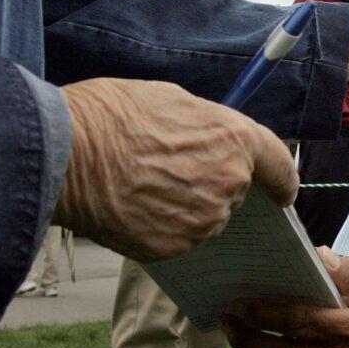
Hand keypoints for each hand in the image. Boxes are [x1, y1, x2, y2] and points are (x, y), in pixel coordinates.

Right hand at [53, 78, 297, 260]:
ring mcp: (202, 221)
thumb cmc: (111, 116)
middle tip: (169, 166)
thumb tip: (211, 139)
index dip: (284, 179)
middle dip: (211, 182)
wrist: (64, 155)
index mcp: (235, 140)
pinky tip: (134, 207)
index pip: (279, 165)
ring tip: (144, 184)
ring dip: (186, 206)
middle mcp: (228, 184)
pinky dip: (162, 227)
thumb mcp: (171, 99)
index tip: (284, 192)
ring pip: (205, 217)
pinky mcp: (174, 248)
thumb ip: (206, 126)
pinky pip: (178, 239)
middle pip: (234, 191)